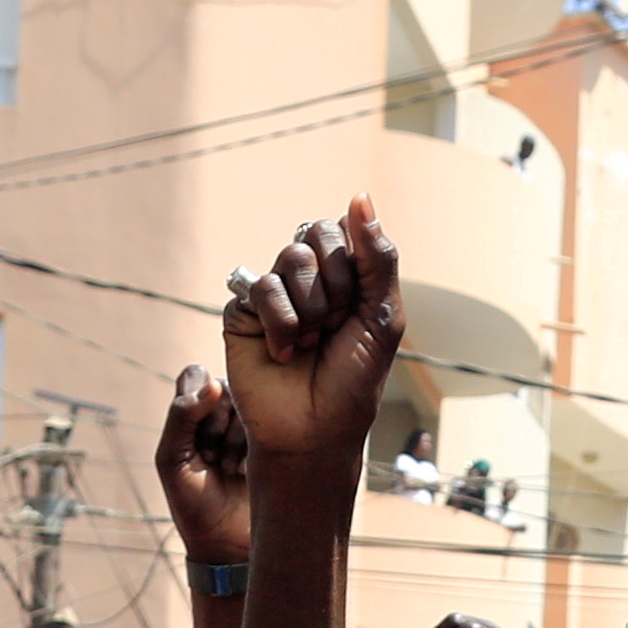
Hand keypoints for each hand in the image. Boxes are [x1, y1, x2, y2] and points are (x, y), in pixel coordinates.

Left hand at [153, 367, 255, 579]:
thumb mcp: (171, 460)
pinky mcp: (274, 442)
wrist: (227, 543)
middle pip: (225, 389)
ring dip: (236, 440)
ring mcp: (250, 426)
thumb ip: (181, 417)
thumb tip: (212, 383)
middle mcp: (221, 412)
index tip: (195, 437)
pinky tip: (246, 473)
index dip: (197, 399)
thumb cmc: (191, 502)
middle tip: (211, 460)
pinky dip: (254, 449)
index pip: (196, 375)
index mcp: (191, 411)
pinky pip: (272, 424)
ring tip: (229, 470)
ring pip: (250, 406)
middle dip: (216, 426)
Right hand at [222, 205, 406, 482]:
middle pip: (316, 235)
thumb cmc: (354, 380)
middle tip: (335, 327)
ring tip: (310, 344)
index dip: (354, 265)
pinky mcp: (244, 312)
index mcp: (344, 275)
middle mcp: (308, 279)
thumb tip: (360, 195)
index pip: (344, 230)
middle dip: (336, 284)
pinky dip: (282, 322)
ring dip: (311, 308)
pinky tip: (285, 353)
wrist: (316, 432)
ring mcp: (275, 294)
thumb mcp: (383, 315)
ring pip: (290, 258)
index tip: (359, 308)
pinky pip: (262, 287)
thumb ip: (377, 255)